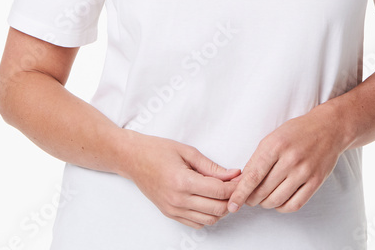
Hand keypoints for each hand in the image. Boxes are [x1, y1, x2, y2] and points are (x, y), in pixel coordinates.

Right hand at [121, 131, 241, 228]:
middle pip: (217, 209)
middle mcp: (178, 200)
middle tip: (236, 185)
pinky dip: (208, 215)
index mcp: (183, 181)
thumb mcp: (187, 151)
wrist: (132, 159)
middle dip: (231, 198)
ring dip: (221, 209)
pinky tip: (209, 201)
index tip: (242, 178)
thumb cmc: (157, 150)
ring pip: (209, 220)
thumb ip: (211, 166)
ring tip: (224, 192)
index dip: (234, 186)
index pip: (219, 191)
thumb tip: (233, 174)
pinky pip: (196, 223)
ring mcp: (173, 210)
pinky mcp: (170, 214)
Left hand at [227, 104, 344, 214]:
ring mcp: (304, 171)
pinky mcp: (315, 181)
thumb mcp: (273, 137)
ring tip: (263, 199)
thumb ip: (258, 159)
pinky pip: (294, 204)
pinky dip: (282, 207)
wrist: (329, 127)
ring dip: (265, 204)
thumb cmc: (297, 132)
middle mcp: (290, 158)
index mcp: (275, 145)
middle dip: (251, 199)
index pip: (253, 176)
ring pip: (277, 200)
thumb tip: (241, 183)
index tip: (232, 205)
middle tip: (249, 198)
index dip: (240, 193)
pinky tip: (279, 202)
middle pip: (263, 191)